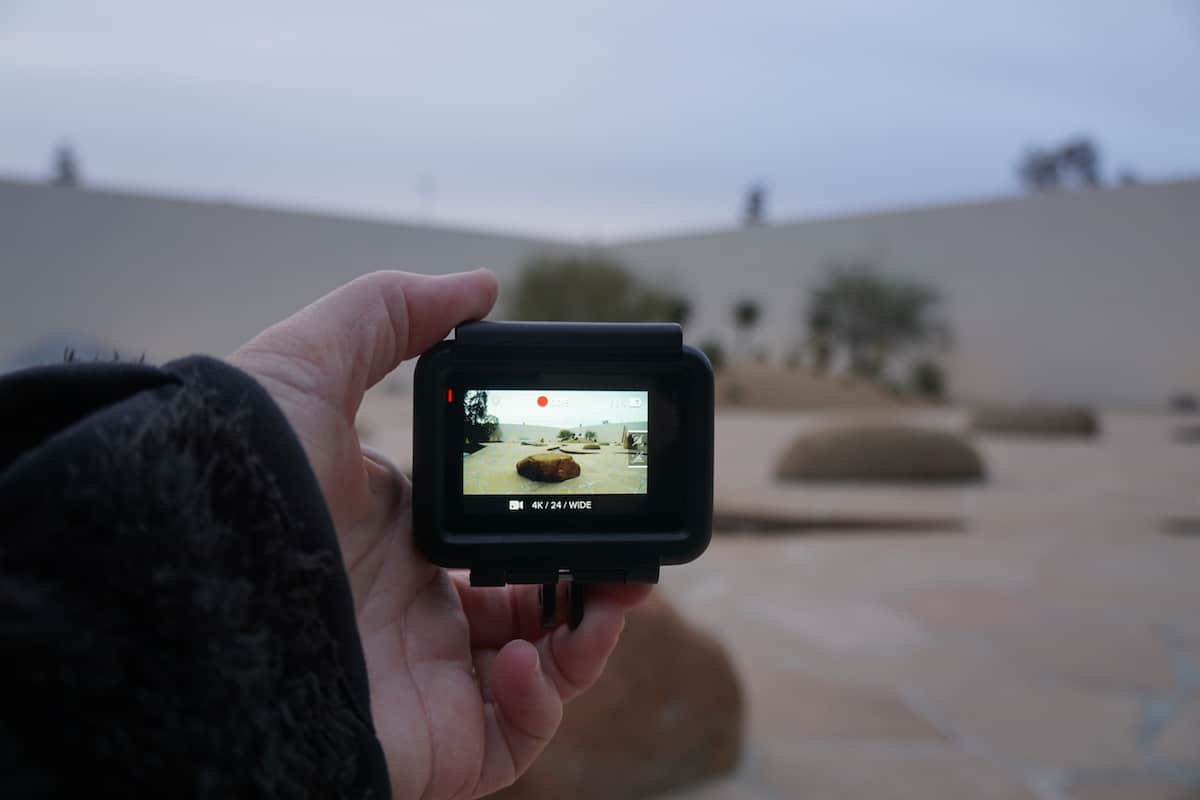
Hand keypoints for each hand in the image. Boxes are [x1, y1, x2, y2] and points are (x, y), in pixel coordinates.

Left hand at [229, 271, 649, 799]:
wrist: (179, 582)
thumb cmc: (231, 474)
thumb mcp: (306, 366)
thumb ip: (389, 315)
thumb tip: (478, 286)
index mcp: (400, 536)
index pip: (495, 534)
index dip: (551, 519)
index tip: (593, 489)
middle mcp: (415, 610)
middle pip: (530, 607)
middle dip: (591, 582)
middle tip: (630, 560)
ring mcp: (425, 679)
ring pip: (539, 673)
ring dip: (588, 636)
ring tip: (607, 600)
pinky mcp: (431, 741)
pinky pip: (514, 738)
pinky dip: (544, 699)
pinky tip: (523, 658)